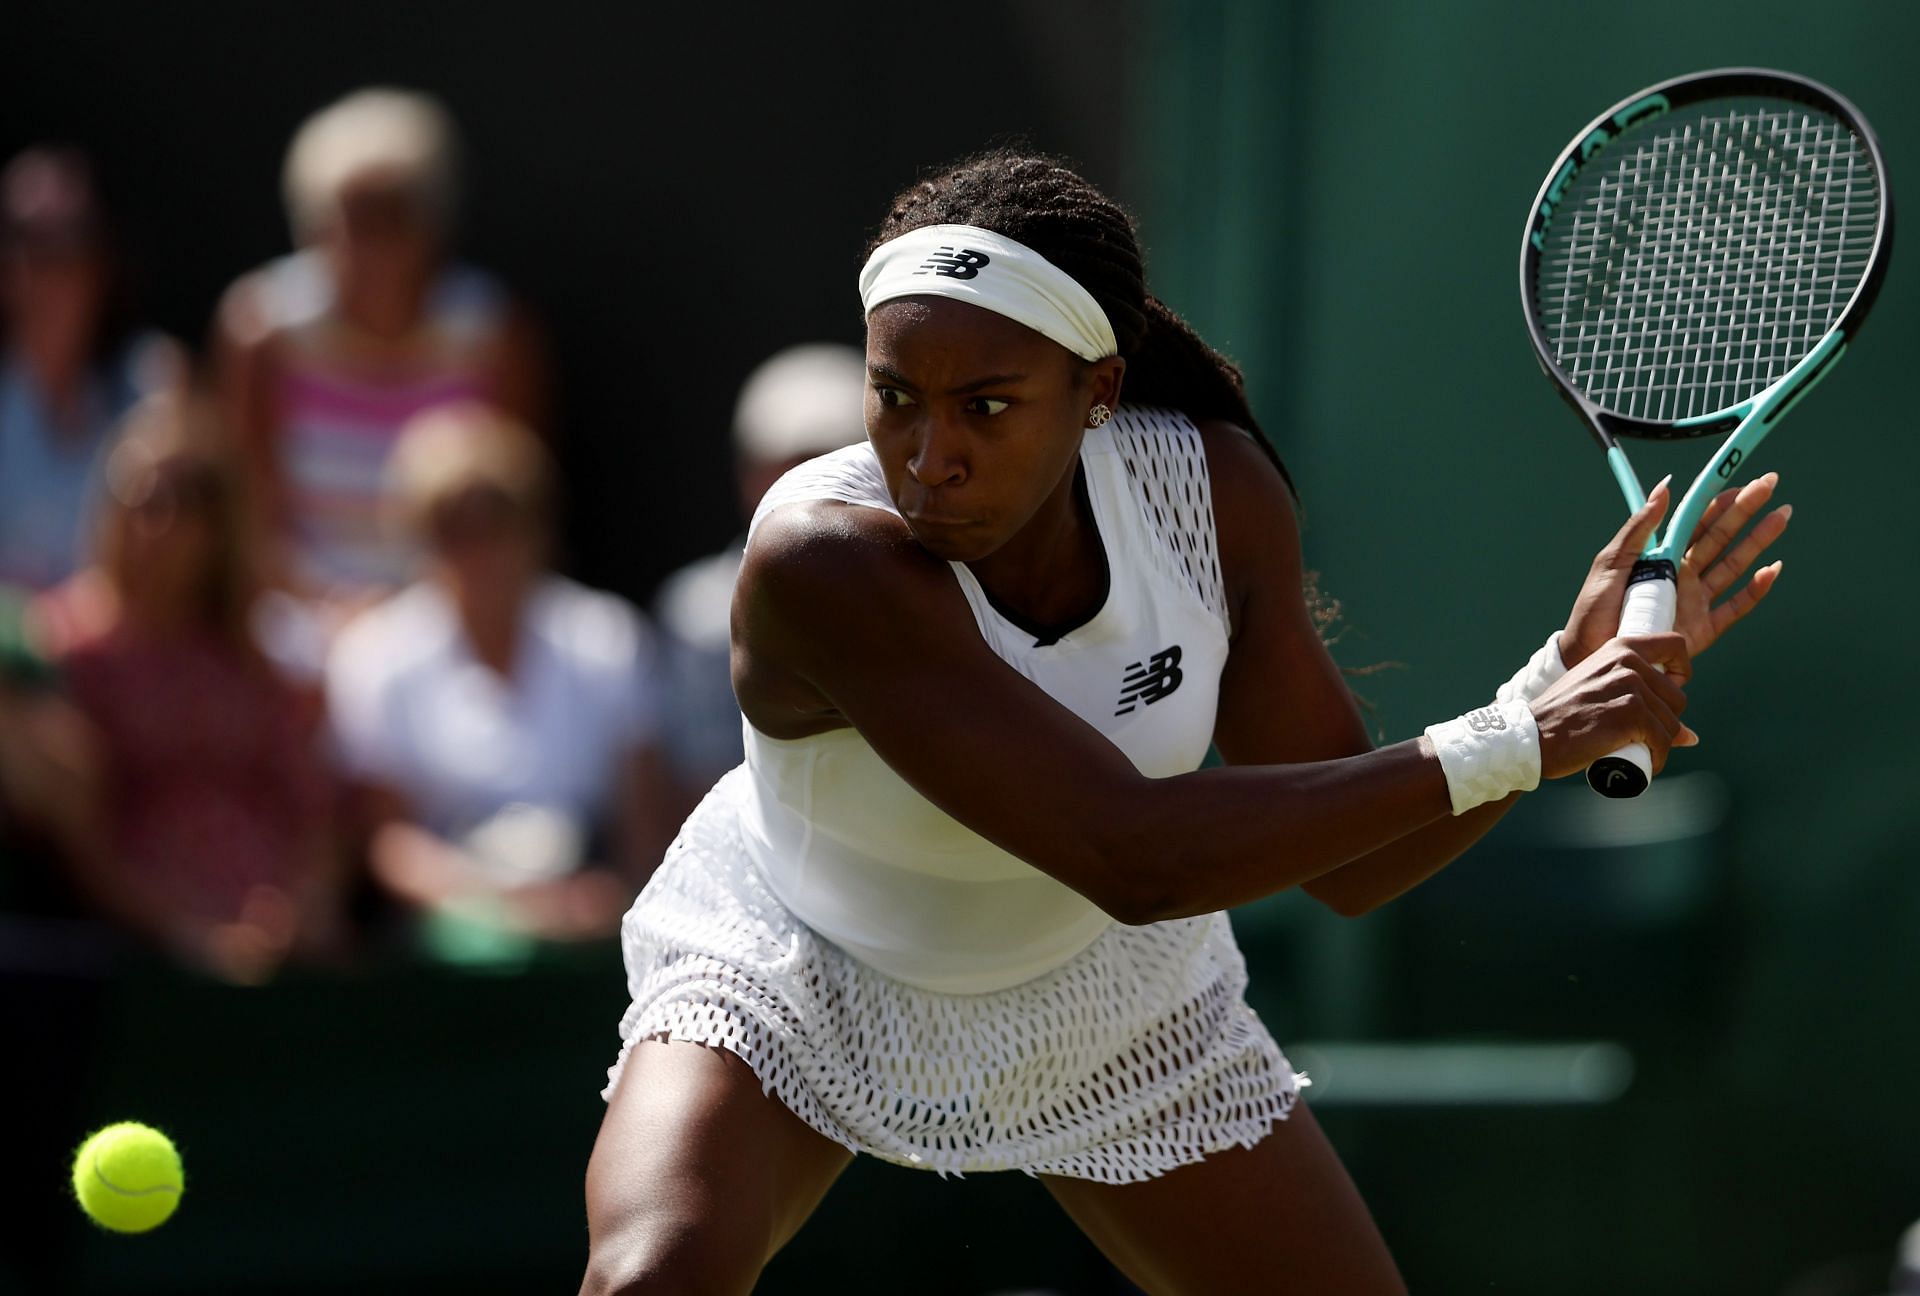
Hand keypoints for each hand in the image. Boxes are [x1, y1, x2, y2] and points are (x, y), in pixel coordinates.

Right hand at [1531, 632, 1697, 779]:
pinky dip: (1658, 758)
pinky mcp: (1629, 716)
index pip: (1676, 646)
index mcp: (1620, 648)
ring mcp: (1629, 688)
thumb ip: (1636, 698)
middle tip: (1639, 736)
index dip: (1681, 672)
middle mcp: (1627, 663)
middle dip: (1665, 723)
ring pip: (1671, 724)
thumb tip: (1691, 736)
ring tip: (1636, 751)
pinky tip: (1645, 763)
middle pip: (1678, 698)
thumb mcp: (1597, 690)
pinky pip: (1662, 741)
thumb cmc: (1561, 715)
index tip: (1667, 697)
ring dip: (1659, 744)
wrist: (1530, 735)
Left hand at [1560, 474, 1788, 667]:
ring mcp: (1695, 601)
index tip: (1740, 480)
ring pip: (1734, 564)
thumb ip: (1638, 529)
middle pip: (1720, 537)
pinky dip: (1756, 590)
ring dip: (1758, 540)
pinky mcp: (1702, 630)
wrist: (1590, 656)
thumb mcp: (1610, 564)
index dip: (1718, 501)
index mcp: (1659, 557)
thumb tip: (1664, 488)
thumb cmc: (1593, 612)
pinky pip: (1735, 607)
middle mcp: (1681, 575)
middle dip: (1746, 511)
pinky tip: (1772, 570)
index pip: (1695, 522)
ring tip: (1782, 516)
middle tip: (1770, 484)